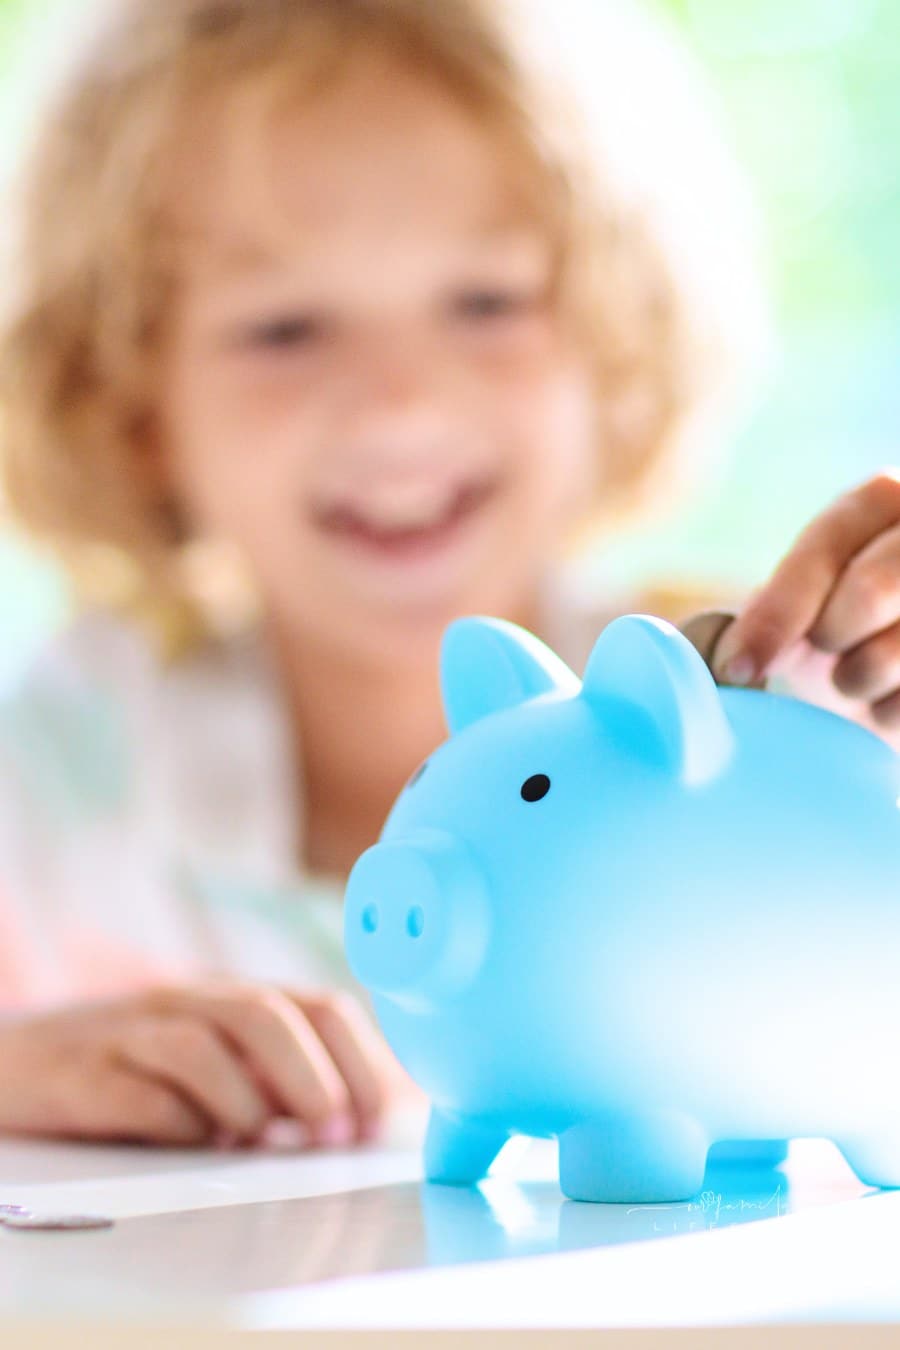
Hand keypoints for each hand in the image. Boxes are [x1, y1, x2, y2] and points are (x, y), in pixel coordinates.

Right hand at [0, 981, 406, 1147]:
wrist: (12, 1060)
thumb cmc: (133, 1069)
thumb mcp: (215, 1065)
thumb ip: (277, 1083)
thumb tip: (360, 1124)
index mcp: (233, 1000)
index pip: (318, 1006)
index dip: (360, 1059)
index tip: (382, 1118)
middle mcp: (188, 1003)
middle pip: (266, 1015)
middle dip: (314, 1075)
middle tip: (336, 1134)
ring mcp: (133, 1034)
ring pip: (200, 1042)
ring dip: (246, 1097)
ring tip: (263, 1141)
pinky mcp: (82, 1075)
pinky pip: (136, 1091)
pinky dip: (175, 1120)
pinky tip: (193, 1144)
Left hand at [712, 471, 899, 742]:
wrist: (898, 653)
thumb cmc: (853, 629)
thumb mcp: (815, 602)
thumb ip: (771, 610)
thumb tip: (690, 655)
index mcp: (881, 500)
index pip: (827, 546)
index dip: (778, 611)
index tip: (739, 670)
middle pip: (869, 591)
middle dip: (832, 639)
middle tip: (831, 656)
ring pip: (897, 649)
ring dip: (863, 678)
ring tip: (859, 678)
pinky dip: (894, 714)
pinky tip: (889, 703)